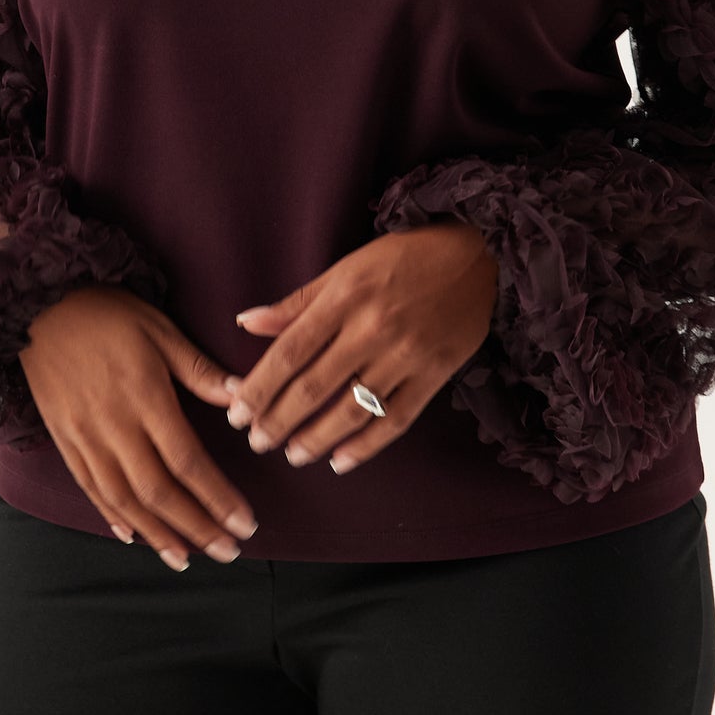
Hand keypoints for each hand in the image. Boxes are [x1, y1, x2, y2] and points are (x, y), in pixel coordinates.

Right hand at [18, 284, 257, 570]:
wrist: (40, 305)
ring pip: (124, 500)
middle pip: (159, 492)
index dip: (218, 498)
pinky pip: (90, 489)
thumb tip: (243, 399)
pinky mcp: (64, 441)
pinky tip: (134, 537)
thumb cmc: (108, 312)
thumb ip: (200, 371)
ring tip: (187, 559)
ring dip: (158, 534)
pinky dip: (113, 517)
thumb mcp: (161, 330)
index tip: (245, 524)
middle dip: (197, 527)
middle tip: (229, 553)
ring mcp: (85, 438)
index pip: (188, 462)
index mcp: (145, 397)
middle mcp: (114, 426)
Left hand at [224, 221, 499, 473]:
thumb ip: (297, 301)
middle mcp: (372, 328)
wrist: (477, 253)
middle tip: (256, 441)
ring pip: (351, 409)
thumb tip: (246, 322)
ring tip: (292, 454)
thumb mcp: (346, 267)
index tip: (237, 412)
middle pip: (314, 386)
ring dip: (316, 438)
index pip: (290, 351)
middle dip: (278, 420)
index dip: (260, 387)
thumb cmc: (404, 256)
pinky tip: (341, 461)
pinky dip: (366, 446)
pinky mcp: (434, 374)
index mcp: (345, 296)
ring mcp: (406, 355)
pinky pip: (395, 420)